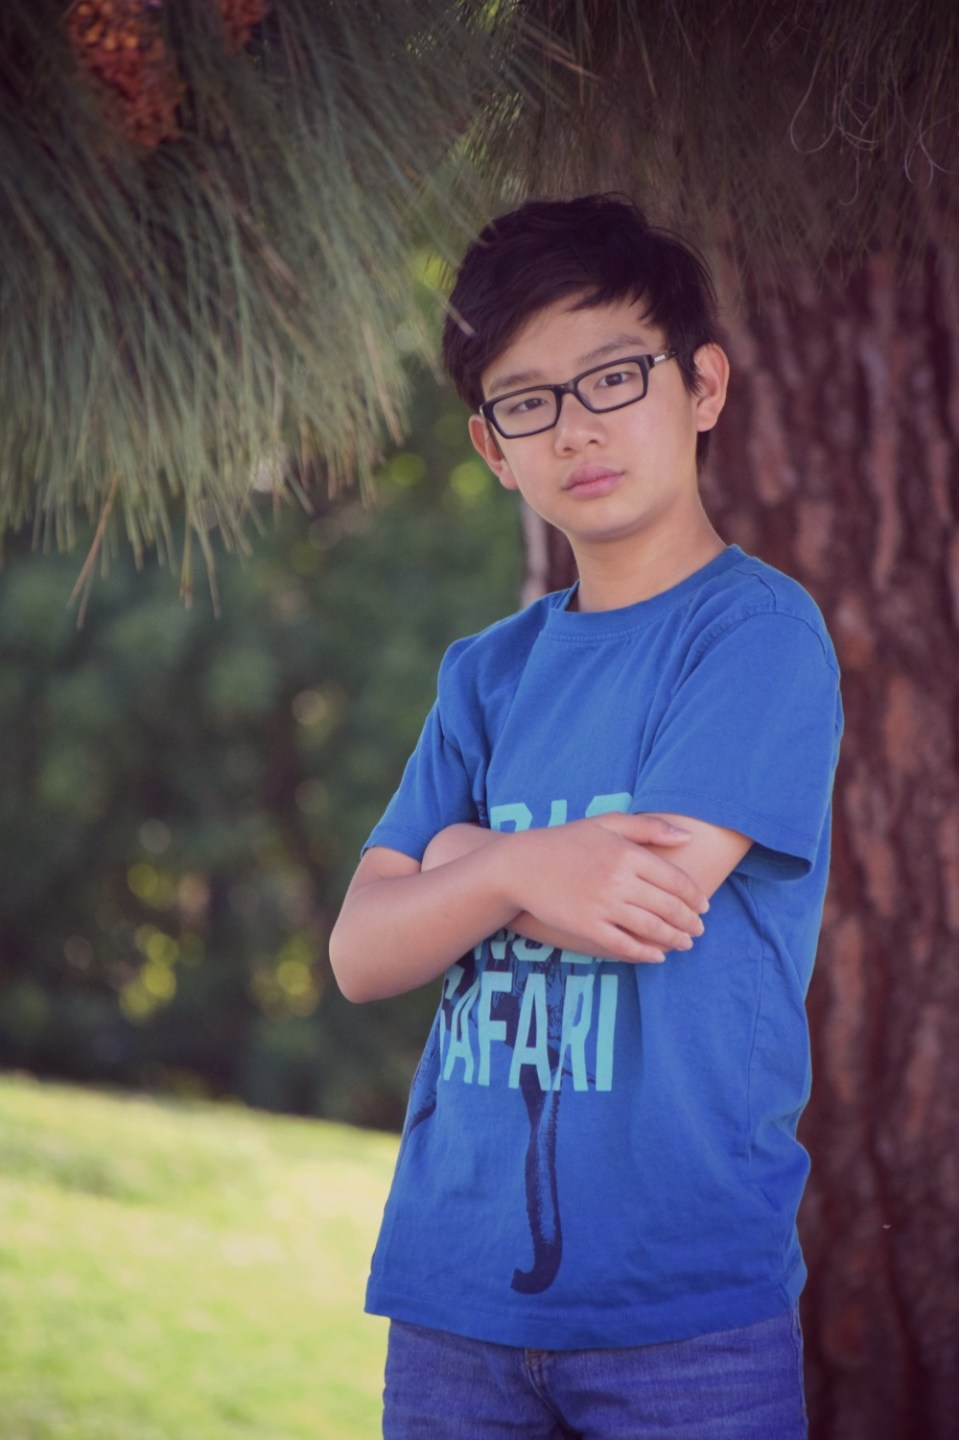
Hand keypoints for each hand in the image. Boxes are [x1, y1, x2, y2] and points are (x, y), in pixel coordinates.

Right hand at [501, 812, 708, 963]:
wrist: (521, 865)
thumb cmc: (566, 841)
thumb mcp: (607, 823)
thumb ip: (649, 827)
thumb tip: (688, 836)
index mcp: (627, 853)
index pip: (675, 880)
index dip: (695, 896)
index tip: (704, 905)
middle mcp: (618, 880)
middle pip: (668, 907)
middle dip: (690, 922)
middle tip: (699, 929)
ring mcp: (602, 905)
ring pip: (651, 928)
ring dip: (675, 939)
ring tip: (685, 943)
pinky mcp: (586, 927)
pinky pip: (624, 945)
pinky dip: (645, 954)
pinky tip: (657, 956)